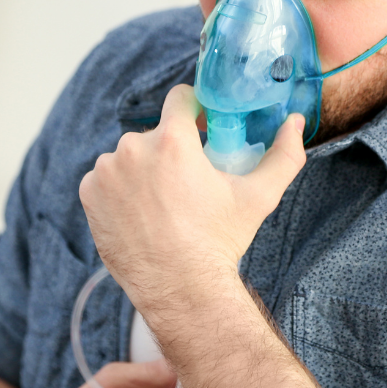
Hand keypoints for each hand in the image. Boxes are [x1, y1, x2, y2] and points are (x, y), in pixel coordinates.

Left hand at [78, 84, 305, 320]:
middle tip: (188, 181)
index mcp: (171, 141)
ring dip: (143, 169)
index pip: (179, 98)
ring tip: (163, 202)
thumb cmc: (220, 242)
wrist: (181, 289)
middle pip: (155, 133)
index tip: (201, 129)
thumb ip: (283, 155)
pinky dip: (121, 189)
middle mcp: (132, 149)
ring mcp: (106, 172)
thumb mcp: (258, 197)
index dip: (194, 110)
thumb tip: (297, 122)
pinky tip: (140, 212)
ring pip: (129, 156)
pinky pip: (106, 178)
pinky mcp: (90, 194)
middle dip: (171, 150)